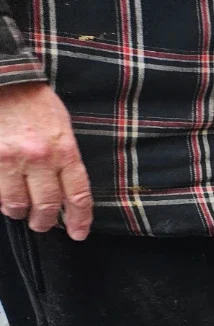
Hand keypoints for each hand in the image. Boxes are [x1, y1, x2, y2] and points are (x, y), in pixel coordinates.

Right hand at [0, 81, 91, 239]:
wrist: (4, 77)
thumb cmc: (34, 101)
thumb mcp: (62, 127)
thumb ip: (65, 158)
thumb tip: (65, 190)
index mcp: (64, 151)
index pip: (78, 196)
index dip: (79, 220)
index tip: (78, 233)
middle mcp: (39, 158)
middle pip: (46, 205)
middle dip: (44, 221)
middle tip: (41, 224)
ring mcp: (10, 158)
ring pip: (16, 202)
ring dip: (18, 212)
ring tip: (18, 211)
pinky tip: (1, 198)